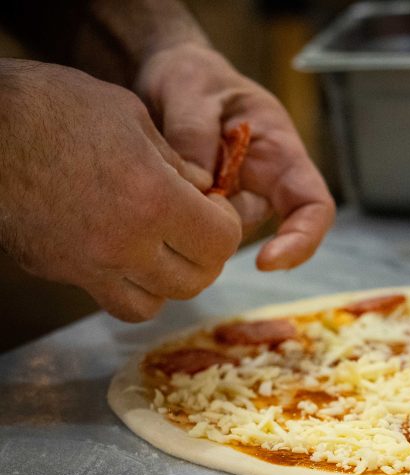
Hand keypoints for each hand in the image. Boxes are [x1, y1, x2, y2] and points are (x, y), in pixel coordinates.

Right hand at [0, 60, 243, 321]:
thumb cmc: (52, 106)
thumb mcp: (129, 116)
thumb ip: (177, 163)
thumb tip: (204, 191)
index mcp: (153, 200)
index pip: (223, 241)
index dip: (227, 224)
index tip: (214, 206)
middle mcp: (125, 244)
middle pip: (195, 280)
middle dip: (205, 256)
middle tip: (195, 229)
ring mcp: (88, 266)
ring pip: (155, 303)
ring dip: (169, 280)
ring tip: (162, 248)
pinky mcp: (57, 272)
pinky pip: (111, 300)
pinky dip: (129, 289)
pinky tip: (124, 256)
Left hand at [135, 42, 335, 270]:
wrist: (165, 75)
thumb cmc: (192, 76)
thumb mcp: (191, 88)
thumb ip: (194, 132)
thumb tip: (199, 186)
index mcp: (280, 152)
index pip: (314, 207)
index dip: (302, 239)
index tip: (266, 262)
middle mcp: (264, 183)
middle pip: (256, 225)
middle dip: (217, 222)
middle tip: (177, 189)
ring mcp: (234, 197)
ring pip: (219, 230)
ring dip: (188, 212)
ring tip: (161, 167)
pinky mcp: (204, 207)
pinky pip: (193, 225)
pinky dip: (172, 213)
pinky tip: (153, 183)